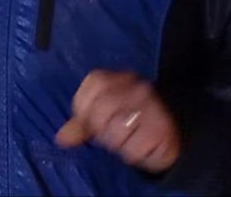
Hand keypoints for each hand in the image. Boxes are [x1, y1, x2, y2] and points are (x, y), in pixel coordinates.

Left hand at [55, 70, 179, 172]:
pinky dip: (132, 153)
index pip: (93, 84)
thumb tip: (60, 139)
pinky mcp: (160, 128)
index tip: (91, 121)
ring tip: (127, 139)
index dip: (85, 108)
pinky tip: (139, 146)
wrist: (169, 133)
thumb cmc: (129, 122)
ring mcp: (151, 105)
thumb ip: (81, 125)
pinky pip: (133, 148)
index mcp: (118, 77)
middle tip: (111, 133)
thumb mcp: (103, 117)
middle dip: (100, 129)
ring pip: (116, 130)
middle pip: (101, 109)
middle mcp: (136, 86)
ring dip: (117, 143)